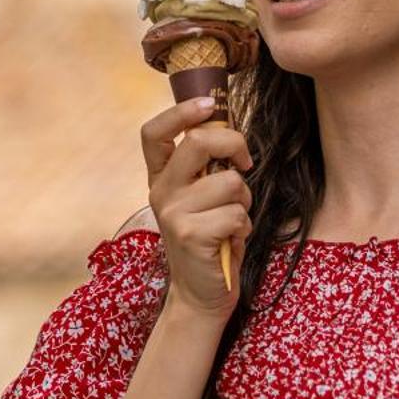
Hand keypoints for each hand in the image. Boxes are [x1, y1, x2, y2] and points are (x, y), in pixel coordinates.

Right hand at [141, 99, 252, 317]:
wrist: (201, 294)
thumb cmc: (212, 240)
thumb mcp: (202, 198)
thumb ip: (207, 166)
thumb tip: (228, 127)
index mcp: (161, 178)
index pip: (153, 132)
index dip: (181, 111)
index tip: (210, 104)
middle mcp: (161, 191)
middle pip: (198, 141)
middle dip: (234, 144)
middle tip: (244, 164)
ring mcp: (173, 213)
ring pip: (229, 181)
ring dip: (244, 201)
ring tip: (231, 220)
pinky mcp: (190, 235)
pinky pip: (236, 213)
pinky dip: (244, 226)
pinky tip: (230, 241)